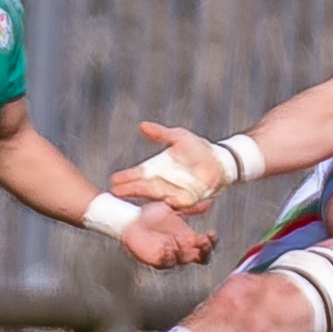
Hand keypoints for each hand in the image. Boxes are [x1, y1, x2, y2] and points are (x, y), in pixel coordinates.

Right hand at [108, 122, 227, 208]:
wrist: (219, 160)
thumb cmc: (197, 149)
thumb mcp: (178, 137)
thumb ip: (160, 133)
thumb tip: (142, 126)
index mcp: (156, 171)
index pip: (138, 175)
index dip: (127, 178)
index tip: (114, 179)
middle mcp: (163, 185)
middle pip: (144, 189)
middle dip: (131, 191)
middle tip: (115, 192)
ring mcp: (175, 194)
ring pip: (158, 199)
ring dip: (148, 200)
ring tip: (139, 201)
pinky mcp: (190, 200)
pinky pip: (180, 205)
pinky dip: (173, 205)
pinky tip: (166, 203)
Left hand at [120, 203, 216, 268]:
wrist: (131, 221)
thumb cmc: (151, 213)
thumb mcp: (171, 207)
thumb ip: (184, 206)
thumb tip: (198, 199)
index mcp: (188, 236)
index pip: (206, 245)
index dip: (212, 242)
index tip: (210, 233)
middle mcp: (182, 248)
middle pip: (202, 258)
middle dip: (205, 251)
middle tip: (201, 241)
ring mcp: (171, 255)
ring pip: (185, 260)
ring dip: (184, 250)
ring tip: (176, 238)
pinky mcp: (158, 260)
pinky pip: (168, 263)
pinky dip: (169, 256)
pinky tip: (167, 246)